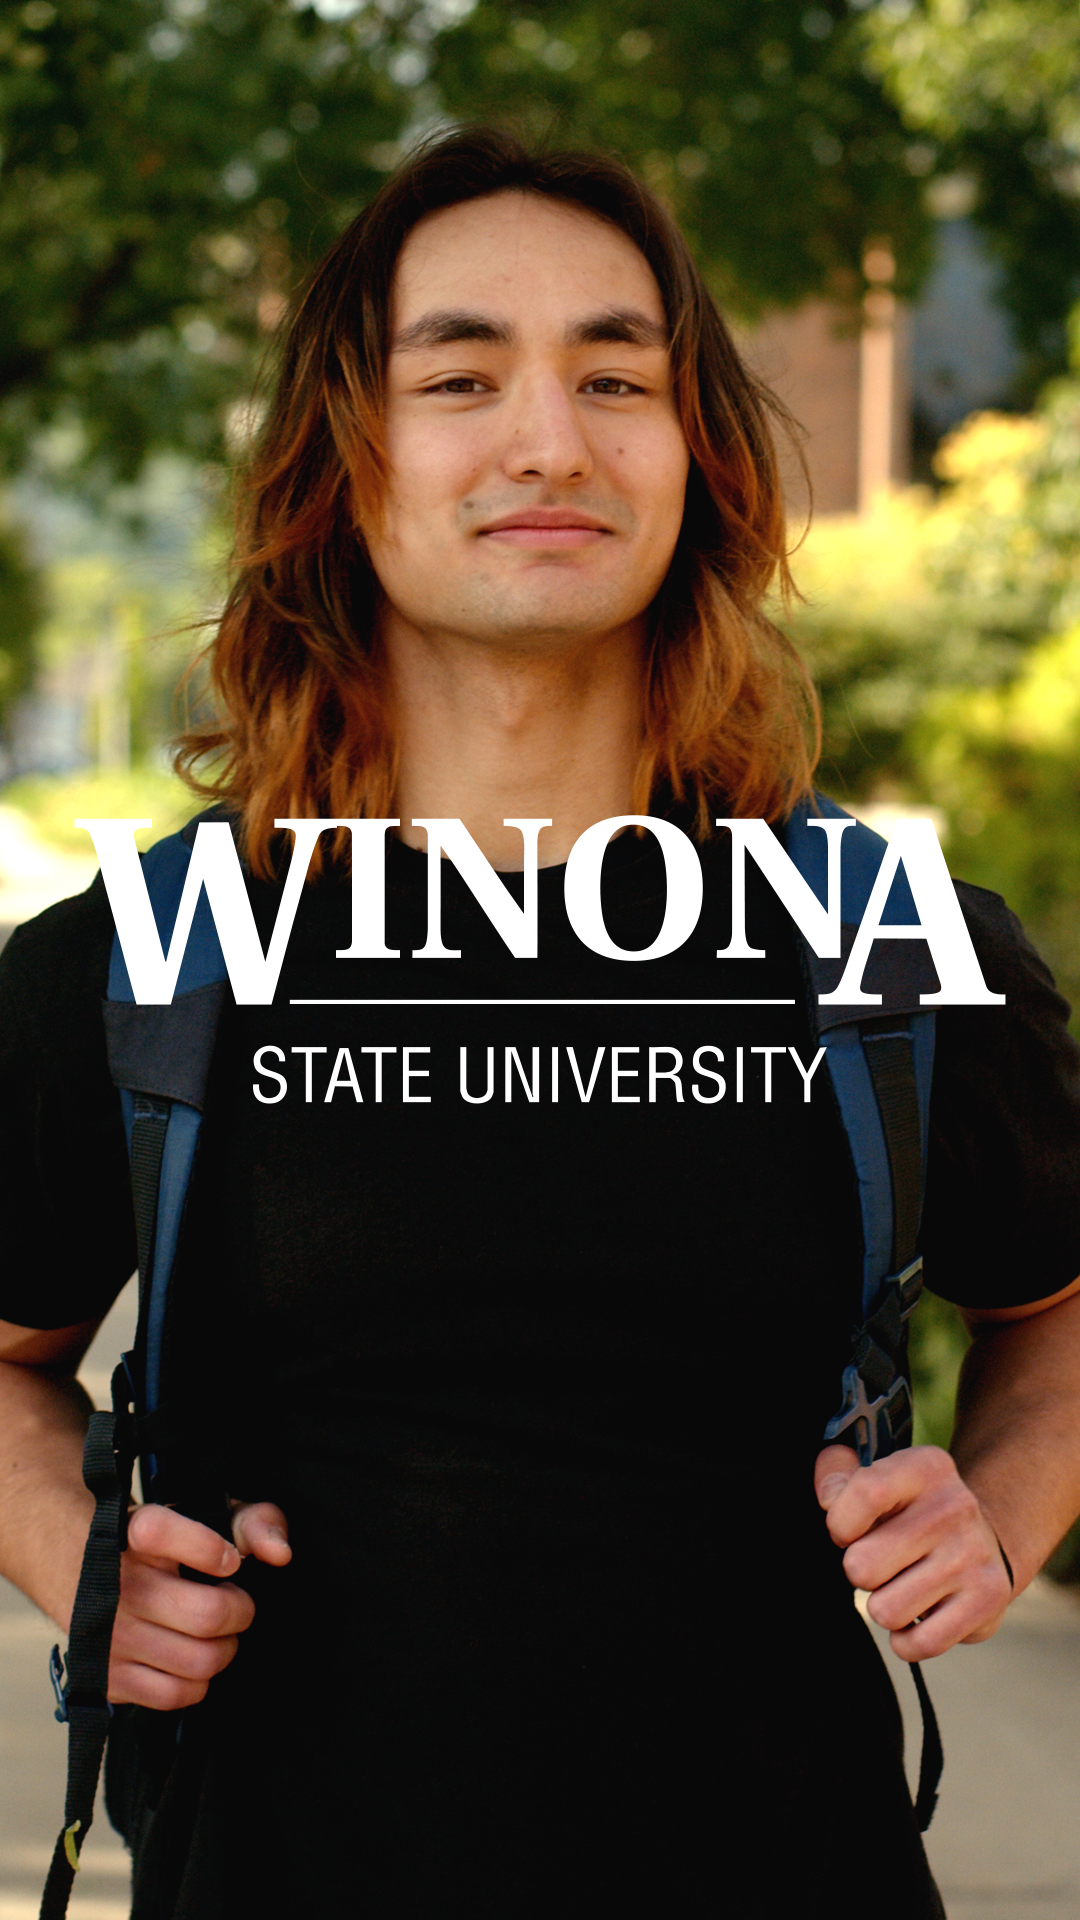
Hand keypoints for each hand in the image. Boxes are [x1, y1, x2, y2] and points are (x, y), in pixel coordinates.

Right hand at [107, 1500, 290, 1710]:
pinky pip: (174, 1695)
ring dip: (223, 1647)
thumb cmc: (158, 1545)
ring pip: (200, 1660)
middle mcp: (118, 1584)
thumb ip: (254, 1522)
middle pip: (209, 1615)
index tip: (228, 1561)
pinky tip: (192, 1657)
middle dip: (238, 1610)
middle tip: (233, 1602)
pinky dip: (197, 1682)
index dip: (212, 1550)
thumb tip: (279, 1554)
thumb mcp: (203, 1515)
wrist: (76, 1567)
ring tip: (215, 1631)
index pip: (164, 1533)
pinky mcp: (108, 1676)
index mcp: (135, 1532)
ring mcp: (110, 1636)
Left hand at [815, 1444, 1011, 1659]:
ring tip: (903, 1586)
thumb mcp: (883, 1478)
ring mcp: (973, 1556)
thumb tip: (827, 1496)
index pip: (864, 1494)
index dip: (840, 1523)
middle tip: (882, 1563)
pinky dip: (907, 1640)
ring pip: (885, 1611)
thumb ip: (839, 1476)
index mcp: (925, 1468)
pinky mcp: (986, 1601)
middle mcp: (954, 1507)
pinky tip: (917, 1616)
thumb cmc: (913, 1513)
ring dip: (884, 1607)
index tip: (849, 1530)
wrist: (987, 1540)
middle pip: (862, 1565)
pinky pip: (918, 1644)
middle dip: (860, 1572)